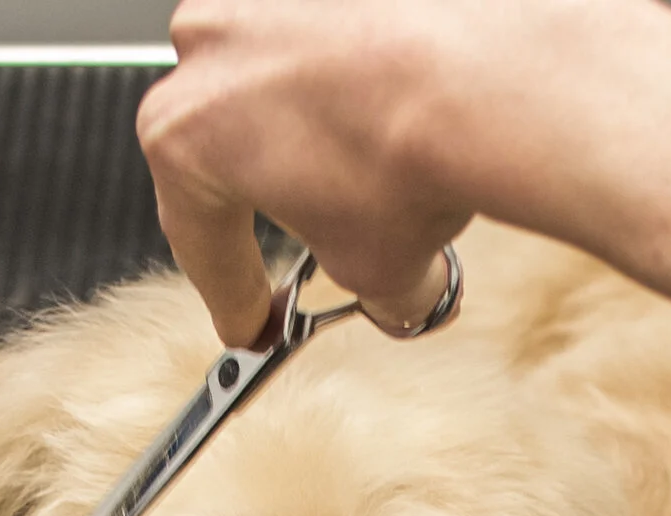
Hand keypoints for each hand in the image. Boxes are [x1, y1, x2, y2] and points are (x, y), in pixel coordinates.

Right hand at [139, 0, 487, 343]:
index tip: (253, 321)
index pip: (201, 239)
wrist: (487, 82)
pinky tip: (396, 110)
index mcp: (182, 132)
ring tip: (371, 169)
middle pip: (230, 143)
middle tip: (314, 243)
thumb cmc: (407, 158)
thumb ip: (364, 287)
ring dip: (311, 127)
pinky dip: (357, 78)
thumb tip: (393, 295)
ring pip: (278, 80)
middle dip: (270, 198)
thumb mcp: (375, 268)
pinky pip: (333, 39)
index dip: (232, 295)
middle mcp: (208, 47)